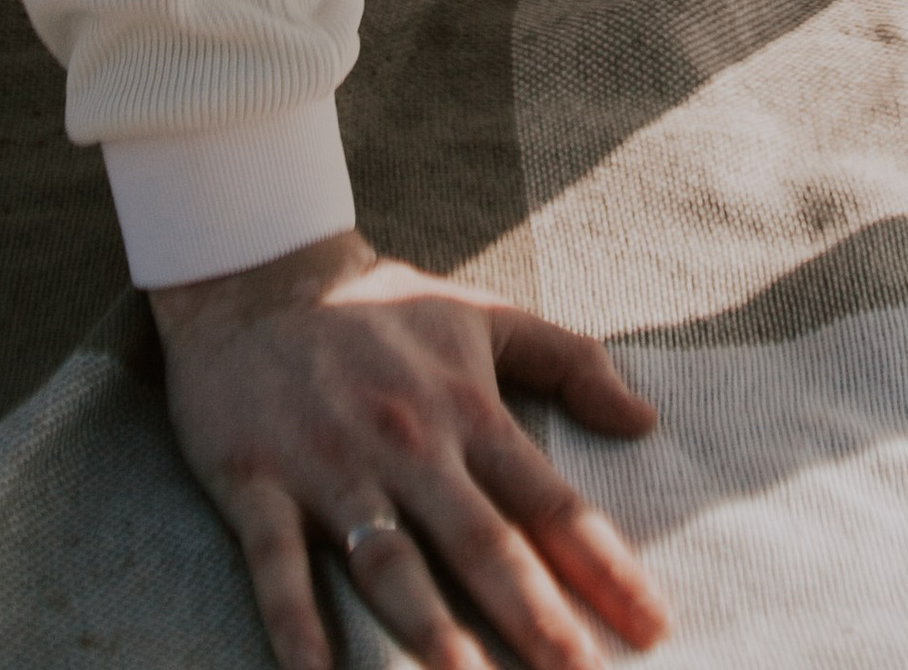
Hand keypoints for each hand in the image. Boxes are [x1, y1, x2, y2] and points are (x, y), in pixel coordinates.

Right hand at [154, 228, 669, 668]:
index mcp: (464, 408)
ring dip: (429, 630)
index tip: (653, 624)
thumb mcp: (482, 315)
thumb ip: (568, 361)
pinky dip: (295, 624)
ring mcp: (330, 465)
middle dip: (532, 614)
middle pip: (479, 541)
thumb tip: (645, 419)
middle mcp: (407, 443)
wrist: (254, 277)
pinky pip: (276, 564)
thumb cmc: (380, 308)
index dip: (603, 563)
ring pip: (388, 563)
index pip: (546, 498)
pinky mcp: (256, 481)